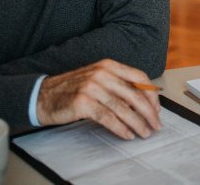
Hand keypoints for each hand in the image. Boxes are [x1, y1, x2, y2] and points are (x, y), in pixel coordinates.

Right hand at [37, 59, 160, 139]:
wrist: (43, 95)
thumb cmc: (73, 89)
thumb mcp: (97, 79)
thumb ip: (117, 85)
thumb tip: (143, 102)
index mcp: (109, 65)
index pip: (139, 77)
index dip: (151, 94)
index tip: (157, 109)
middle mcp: (102, 73)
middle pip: (134, 94)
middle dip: (148, 112)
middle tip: (156, 125)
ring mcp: (92, 87)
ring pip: (123, 108)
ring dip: (137, 123)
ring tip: (144, 132)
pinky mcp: (83, 103)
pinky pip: (108, 118)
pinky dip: (121, 128)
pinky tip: (127, 134)